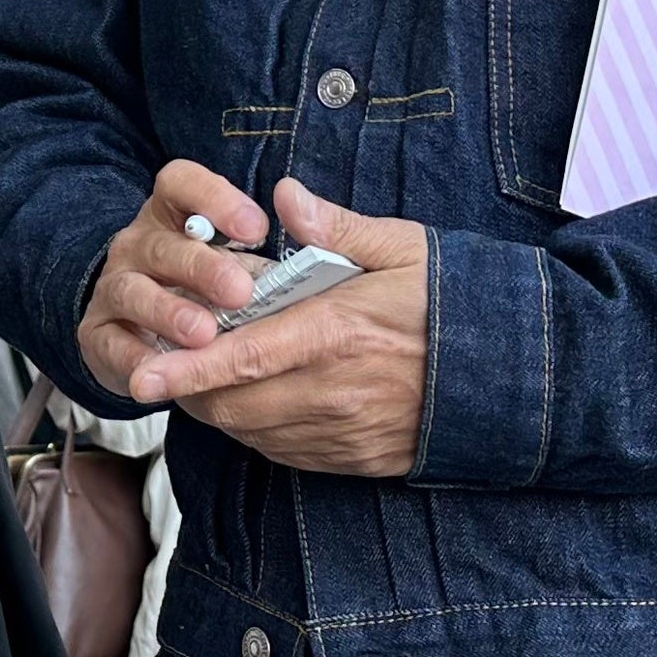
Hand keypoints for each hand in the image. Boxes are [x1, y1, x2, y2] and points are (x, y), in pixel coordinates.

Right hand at [77, 160, 269, 403]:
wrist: (154, 339)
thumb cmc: (214, 292)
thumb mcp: (251, 257)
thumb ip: (281, 232)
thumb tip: (294, 196)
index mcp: (175, 215)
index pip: (181, 184)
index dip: (215, 199)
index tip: (256, 228)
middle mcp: (140, 245)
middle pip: (161, 243)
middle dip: (201, 267)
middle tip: (239, 292)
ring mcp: (116, 287)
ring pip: (132, 291)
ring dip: (167, 311)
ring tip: (204, 333)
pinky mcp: (100, 333)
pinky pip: (112, 343)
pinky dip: (137, 357)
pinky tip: (166, 370)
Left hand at [143, 180, 433, 478]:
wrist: (516, 377)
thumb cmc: (454, 303)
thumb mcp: (403, 248)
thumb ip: (335, 227)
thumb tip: (284, 196)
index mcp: (336, 333)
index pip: (240, 357)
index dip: (184, 368)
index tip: (140, 374)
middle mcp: (333, 393)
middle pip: (231, 405)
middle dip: (188, 388)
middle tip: (167, 360)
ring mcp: (344, 433)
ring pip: (251, 432)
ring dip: (219, 408)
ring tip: (206, 375)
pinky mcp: (356, 460)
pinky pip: (284, 452)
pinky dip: (257, 429)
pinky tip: (257, 398)